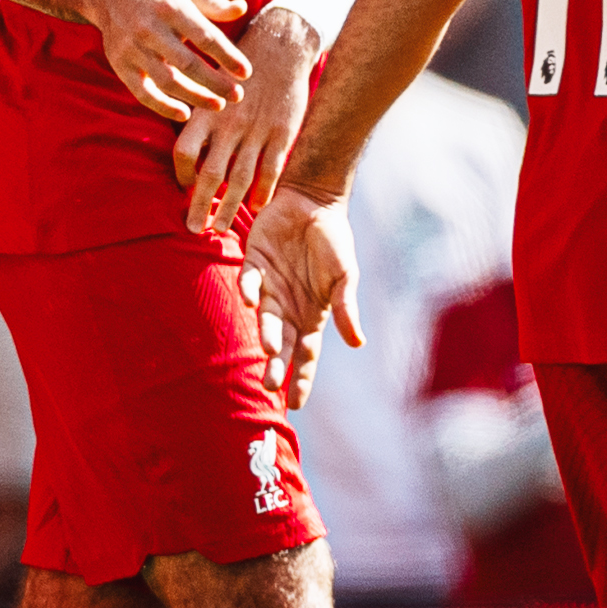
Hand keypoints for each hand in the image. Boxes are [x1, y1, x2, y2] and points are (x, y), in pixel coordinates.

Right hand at [84, 0, 247, 121]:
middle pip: (187, 63)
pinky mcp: (120, 65)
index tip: (246, 73)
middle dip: (215, 82)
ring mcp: (133, 48)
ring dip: (195, 97)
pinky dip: (162, 106)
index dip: (227, 56)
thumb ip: (214, 4)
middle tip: (238, 96)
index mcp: (172, 8)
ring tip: (218, 106)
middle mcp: (151, 28)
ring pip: (167, 81)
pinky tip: (184, 115)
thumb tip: (243, 8)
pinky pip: (142, 93)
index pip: (205, 36)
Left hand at [172, 5, 318, 233]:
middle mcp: (228, 124)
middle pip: (209, 173)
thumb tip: (185, 146)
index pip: (184, 151)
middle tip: (193, 229)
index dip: (182, 174)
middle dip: (200, 205)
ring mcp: (256, 130)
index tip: (184, 189)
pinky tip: (257, 208)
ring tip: (219, 229)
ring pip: (239, 178)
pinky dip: (264, 191)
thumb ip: (198, 116)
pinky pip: (271, 169)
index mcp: (206, 111)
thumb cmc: (237, 66)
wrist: (280, 45)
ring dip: (229, 207)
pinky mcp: (282, 132)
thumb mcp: (210, 83)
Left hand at [239, 184, 362, 407]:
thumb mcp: (345, 276)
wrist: (314, 203)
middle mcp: (287, 307)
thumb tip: (357, 344)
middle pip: (282, 344)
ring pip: (265, 317)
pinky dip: (249, 289)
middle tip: (270, 386)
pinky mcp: (253, 262)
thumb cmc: (333, 241)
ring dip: (267, 333)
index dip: (301, 379)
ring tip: (269, 349)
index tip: (295, 404)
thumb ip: (346, 308)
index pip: (306, 355)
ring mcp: (269, 286)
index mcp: (311, 315)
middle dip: (277, 366)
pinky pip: (249, 280)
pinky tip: (252, 298)